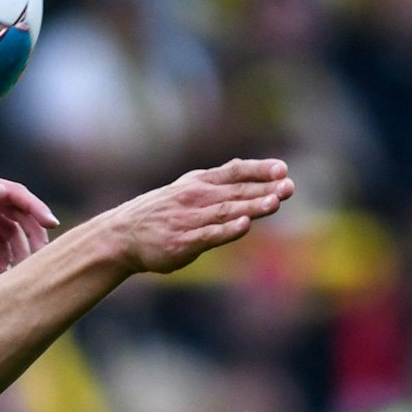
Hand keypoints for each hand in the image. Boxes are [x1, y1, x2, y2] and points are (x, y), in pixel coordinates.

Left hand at [0, 173, 56, 271]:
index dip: (34, 207)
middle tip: (40, 255)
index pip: (14, 194)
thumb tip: (1, 192)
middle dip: (32, 232)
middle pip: (17, 213)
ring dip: (18, 247)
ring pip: (9, 229)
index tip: (49, 225)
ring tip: (19, 270)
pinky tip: (1, 271)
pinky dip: (3, 254)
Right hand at [81, 158, 294, 275]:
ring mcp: (189, 220)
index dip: (259, 170)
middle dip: (265, 190)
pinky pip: (209, 234)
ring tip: (275, 203)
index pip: (234, 171)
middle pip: (237, 192)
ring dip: (253, 207)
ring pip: (227, 211)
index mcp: (198, 183)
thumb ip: (219, 186)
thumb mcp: (186, 190)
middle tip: (289, 188)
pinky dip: (227, 230)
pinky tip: (245, 226)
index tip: (282, 170)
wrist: (121, 236)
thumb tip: (258, 179)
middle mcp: (195, 198)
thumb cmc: (159, 214)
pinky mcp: (183, 242)